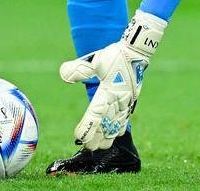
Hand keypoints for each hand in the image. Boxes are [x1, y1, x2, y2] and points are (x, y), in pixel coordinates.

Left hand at [59, 11, 165, 149]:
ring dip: (108, 136)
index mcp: (108, 92)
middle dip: (97, 137)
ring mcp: (126, 102)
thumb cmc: (114, 55)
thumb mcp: (95, 59)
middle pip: (106, 125)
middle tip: (88, 147)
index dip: (87, 128)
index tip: (78, 136)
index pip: (96, 115)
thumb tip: (63, 73)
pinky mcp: (131, 100)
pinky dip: (120, 128)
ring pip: (117, 124)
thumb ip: (79, 69)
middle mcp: (118, 100)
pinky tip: (117, 134)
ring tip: (100, 146)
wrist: (137, 51)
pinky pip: (125, 118)